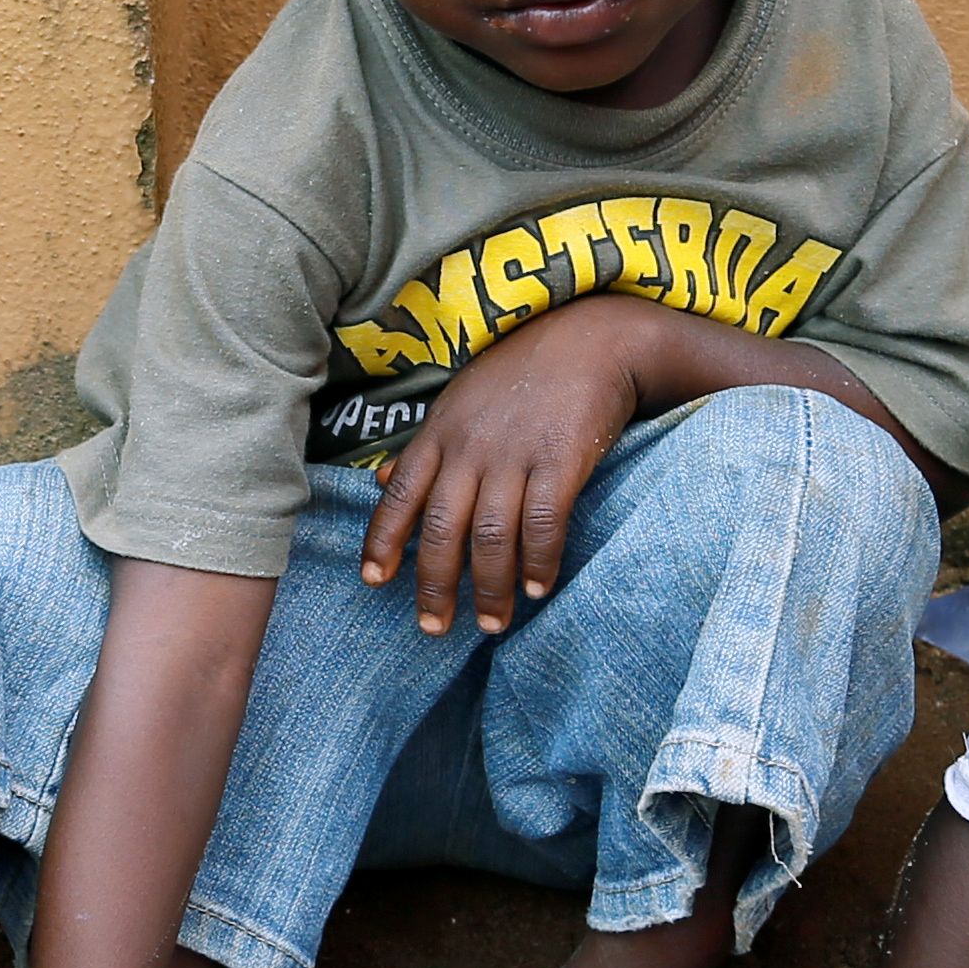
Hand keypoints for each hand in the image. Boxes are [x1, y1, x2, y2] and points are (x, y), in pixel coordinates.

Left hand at [359, 295, 650, 631]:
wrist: (593, 338)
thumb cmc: (521, 373)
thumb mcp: (459, 401)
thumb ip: (423, 446)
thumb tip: (381, 478)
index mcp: (439, 433)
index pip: (399, 496)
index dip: (383, 541)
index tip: (375, 583)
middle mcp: (470, 447)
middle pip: (442, 527)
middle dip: (436, 585)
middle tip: (435, 629)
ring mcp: (515, 453)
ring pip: (491, 534)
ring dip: (490, 586)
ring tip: (493, 623)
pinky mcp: (561, 459)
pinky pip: (544, 522)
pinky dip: (539, 561)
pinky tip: (536, 589)